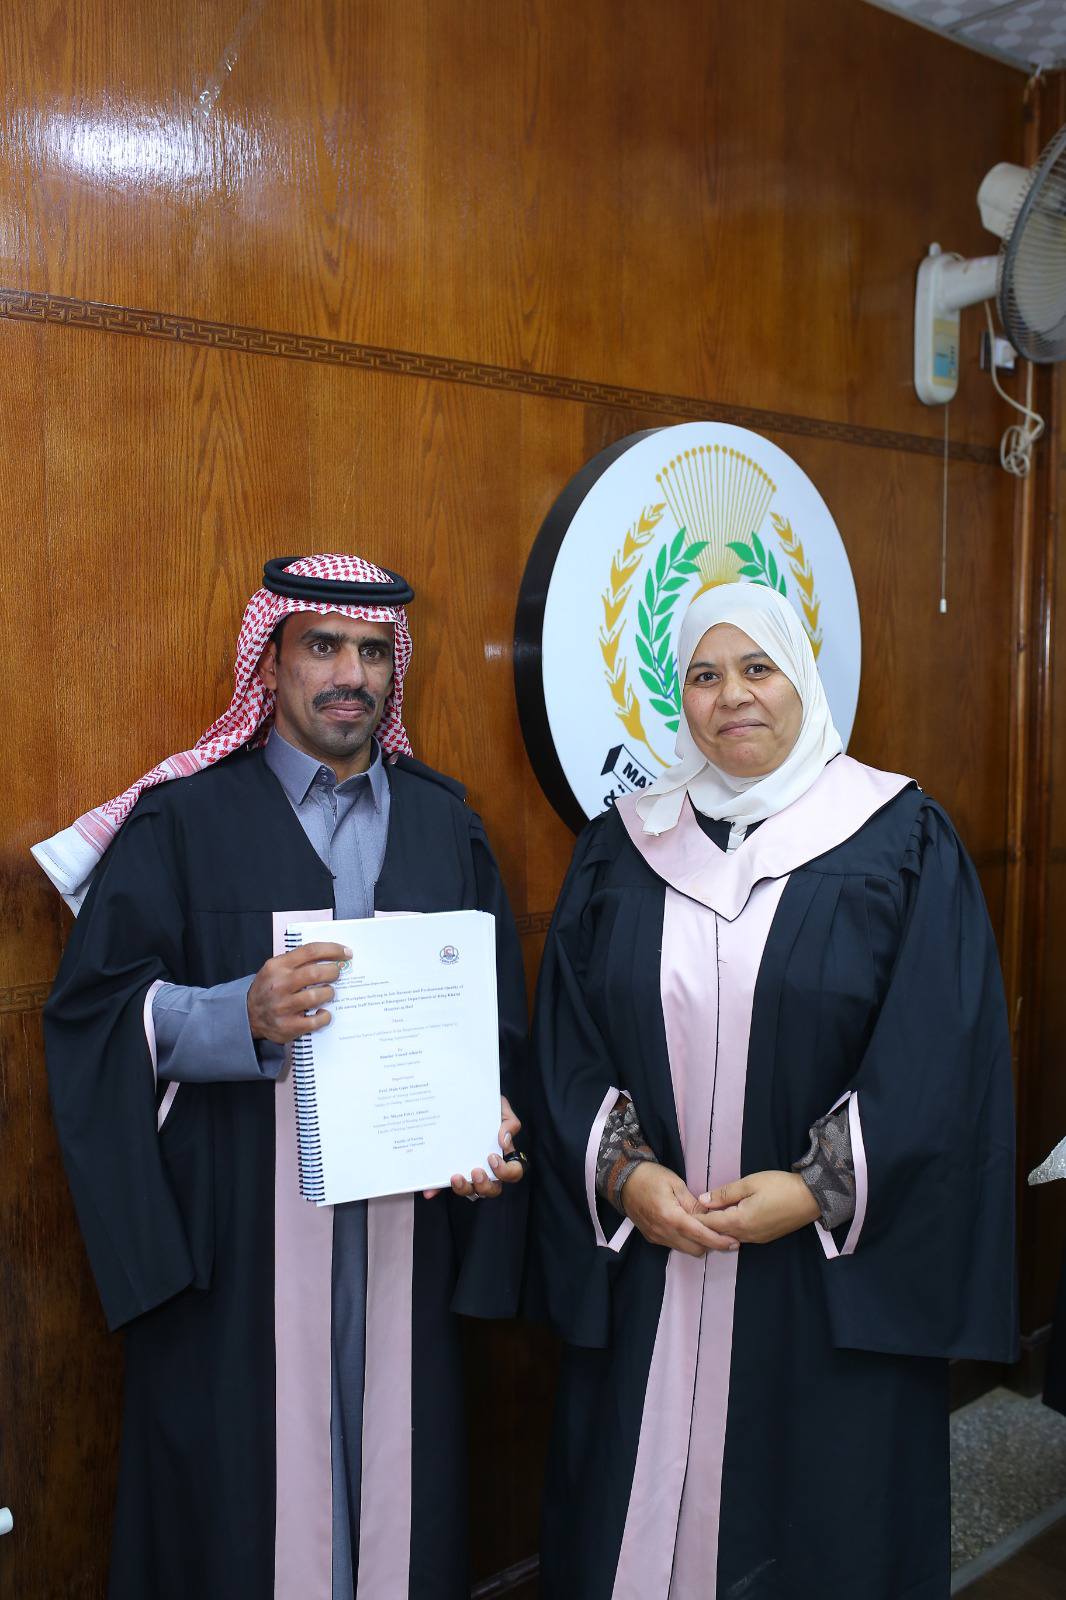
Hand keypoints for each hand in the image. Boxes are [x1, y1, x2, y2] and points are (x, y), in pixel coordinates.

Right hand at [247, 941, 351, 1044]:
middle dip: (334, 972)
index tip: (346, 952)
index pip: (310, 951)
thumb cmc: (269, 987)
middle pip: (315, 973)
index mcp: (278, 966)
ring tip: (329, 993)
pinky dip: (324, 1016)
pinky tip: (323, 1013)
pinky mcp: (287, 1026)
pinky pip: (315, 1021)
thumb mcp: (276, 968)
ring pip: (317, 996)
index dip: (332, 950)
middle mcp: (279, 984)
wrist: (248, 1014)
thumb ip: (298, 961)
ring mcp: (283, 1006)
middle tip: (337, 974)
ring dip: (329, 993)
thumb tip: (332, 957)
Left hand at [424, 1095, 525, 1200]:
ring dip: (464, 1189)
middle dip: (485, 1185)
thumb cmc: (488, 1108)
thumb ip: (509, 1122)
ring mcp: (468, 1172)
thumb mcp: (502, 1109)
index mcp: (503, 1156)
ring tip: (455, 1177)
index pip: (513, 1172)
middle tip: (476, 1171)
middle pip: (493, 1189)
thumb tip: (504, 1140)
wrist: (466, 1099)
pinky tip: (429, 1191)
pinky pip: (444, 1186)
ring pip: (471, 1192)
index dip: (506, 1172)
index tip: (492, 1157)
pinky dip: (437, 1190)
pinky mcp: (450, 1171)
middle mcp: (488, 1169)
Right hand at [621, 1163, 738, 1257]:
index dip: (719, 1241)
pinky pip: (674, 1245)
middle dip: (711, 1244)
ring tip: (707, 1230)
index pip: (701, 1235)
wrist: (623, 1180)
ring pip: (685, 1250)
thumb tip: (710, 1217)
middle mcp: (663, 1232)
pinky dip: (686, 1241)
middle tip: (722, 1232)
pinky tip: (690, 1229)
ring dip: (699, 1244)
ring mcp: (656, 1237)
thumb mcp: (677, 1184)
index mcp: (671, 1217)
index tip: (734, 1242)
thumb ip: (694, 1204)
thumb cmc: (651, 1177)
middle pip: (696, 1249)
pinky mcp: (652, 1238)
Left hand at [697, 1170, 820, 1244]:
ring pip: (729, 1237)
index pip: (710, 1223)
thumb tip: (702, 1200)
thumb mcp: (750, 1183)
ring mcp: (757, 1239)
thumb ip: (725, 1193)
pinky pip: (741, 1236)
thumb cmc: (780, 1186)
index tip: (684, 1210)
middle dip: (704, 1225)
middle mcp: (746, 1235)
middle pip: (718, 1233)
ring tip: (707, 1215)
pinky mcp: (765, 1238)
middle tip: (692, 1213)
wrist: (811, 1198)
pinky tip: (728, 1219)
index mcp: (740, 1221)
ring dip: (718, 1228)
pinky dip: (730, 1230)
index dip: (696, 1217)